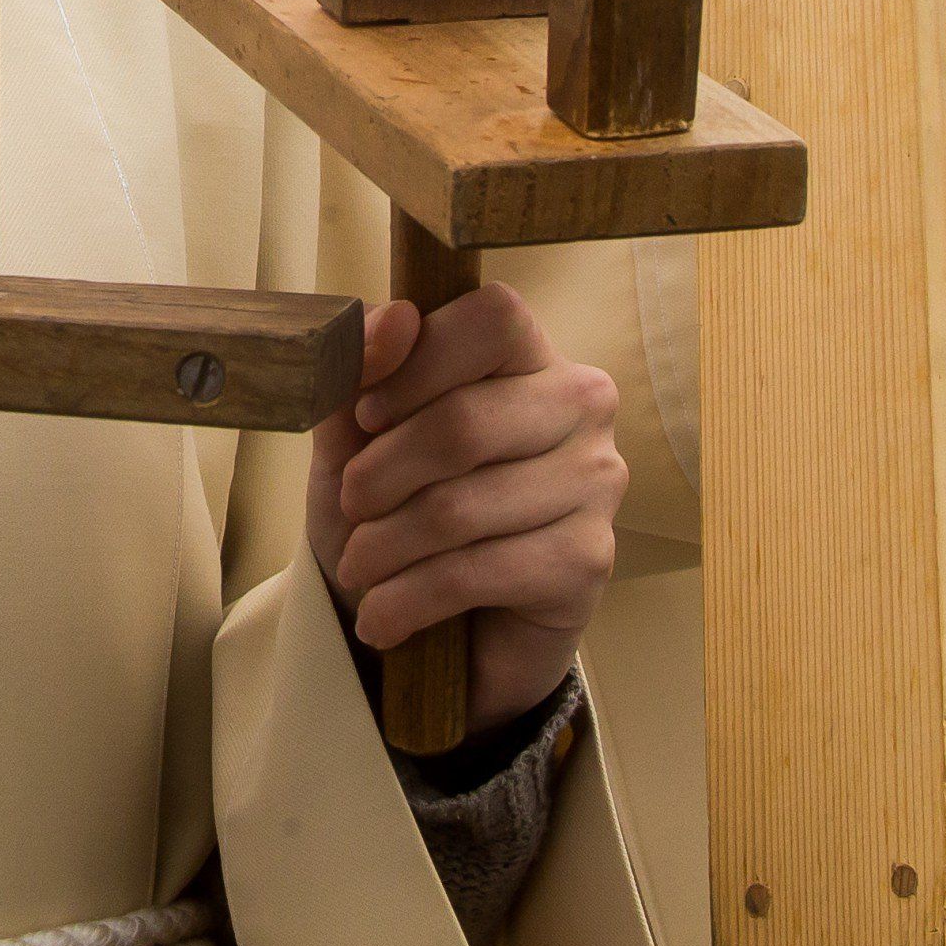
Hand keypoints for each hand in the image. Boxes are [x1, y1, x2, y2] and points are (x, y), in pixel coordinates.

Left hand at [307, 283, 623, 735]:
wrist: (442, 628)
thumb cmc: (398, 504)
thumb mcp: (353, 434)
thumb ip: (359, 369)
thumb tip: (396, 317)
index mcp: (529, 353)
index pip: (491, 319)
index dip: (416, 364)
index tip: (366, 415)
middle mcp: (580, 406)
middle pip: (464, 421)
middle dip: (380, 475)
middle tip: (351, 505)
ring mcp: (595, 483)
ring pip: (462, 507)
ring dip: (385, 546)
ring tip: (358, 566)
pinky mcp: (589, 562)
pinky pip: (482, 572)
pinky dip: (411, 598)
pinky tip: (383, 617)